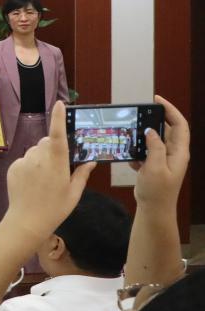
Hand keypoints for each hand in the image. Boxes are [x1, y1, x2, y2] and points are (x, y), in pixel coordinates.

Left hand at [1, 101, 94, 240]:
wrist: (27, 221)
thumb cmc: (55, 208)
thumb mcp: (74, 193)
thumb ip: (82, 174)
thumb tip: (91, 160)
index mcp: (56, 163)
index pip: (58, 135)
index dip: (58, 118)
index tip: (60, 104)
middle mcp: (38, 158)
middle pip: (47, 142)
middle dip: (54, 148)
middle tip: (59, 167)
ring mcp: (23, 162)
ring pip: (35, 150)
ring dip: (42, 157)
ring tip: (45, 178)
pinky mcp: (13, 167)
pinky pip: (25, 159)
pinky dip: (30, 165)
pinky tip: (33, 181)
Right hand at [133, 95, 189, 211]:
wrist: (154, 210)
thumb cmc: (157, 191)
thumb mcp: (155, 167)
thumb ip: (155, 147)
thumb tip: (151, 130)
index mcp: (179, 153)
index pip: (180, 125)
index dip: (170, 110)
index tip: (156, 100)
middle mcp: (174, 154)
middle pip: (168, 129)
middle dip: (156, 119)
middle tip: (141, 111)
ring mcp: (164, 159)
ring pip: (156, 139)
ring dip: (144, 135)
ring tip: (131, 131)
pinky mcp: (154, 165)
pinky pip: (146, 151)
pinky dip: (138, 150)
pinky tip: (130, 156)